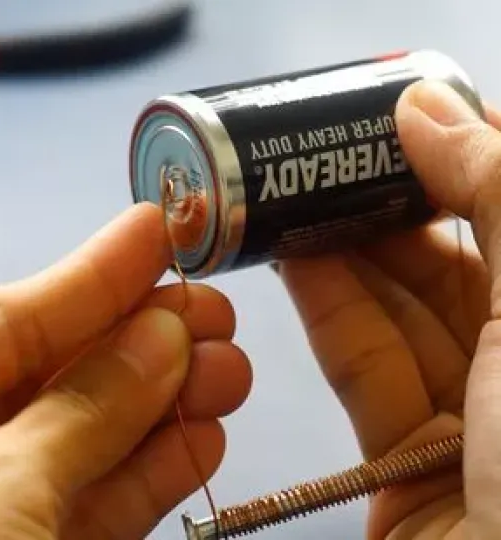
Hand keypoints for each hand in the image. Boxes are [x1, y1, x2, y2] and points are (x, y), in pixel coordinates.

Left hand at [0, 203, 252, 539]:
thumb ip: (83, 408)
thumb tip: (162, 330)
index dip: (86, 276)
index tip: (158, 228)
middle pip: (33, 382)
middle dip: (132, 347)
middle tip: (214, 311)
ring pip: (63, 447)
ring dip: (151, 411)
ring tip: (228, 370)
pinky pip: (72, 510)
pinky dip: (138, 479)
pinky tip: (198, 436)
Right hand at [276, 80, 500, 537]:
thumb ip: (498, 194)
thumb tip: (431, 106)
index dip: (472, 157)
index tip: (409, 115)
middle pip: (457, 261)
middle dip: (391, 204)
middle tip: (331, 156)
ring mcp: (473, 413)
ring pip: (402, 313)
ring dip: (346, 254)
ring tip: (294, 197)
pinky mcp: (406, 456)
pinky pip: (367, 369)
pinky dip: (329, 313)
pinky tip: (296, 261)